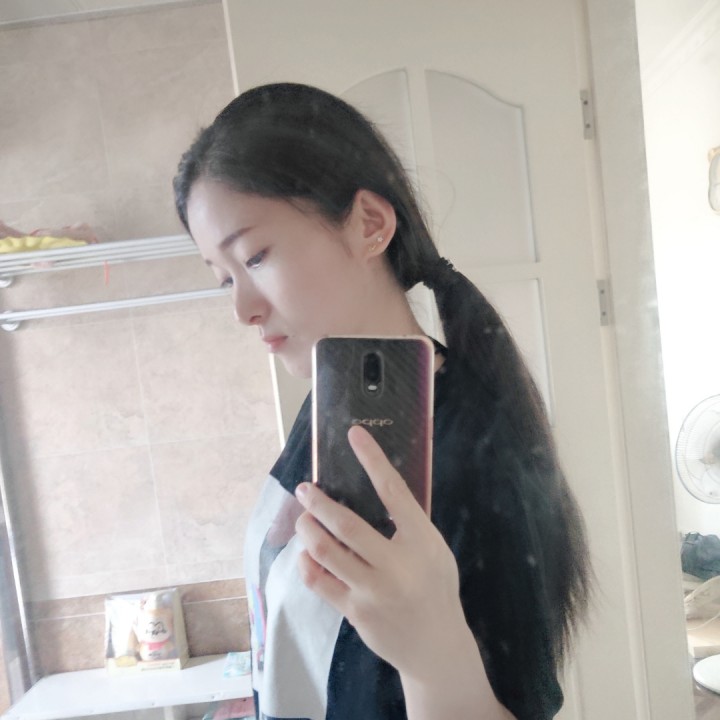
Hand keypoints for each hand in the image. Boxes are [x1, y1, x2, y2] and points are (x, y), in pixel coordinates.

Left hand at [294, 425, 466, 679]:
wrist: (437, 648)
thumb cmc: (436, 589)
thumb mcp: (435, 551)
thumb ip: (410, 525)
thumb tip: (379, 488)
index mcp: (422, 541)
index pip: (393, 491)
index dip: (372, 459)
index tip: (354, 434)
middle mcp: (396, 564)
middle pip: (346, 524)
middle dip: (318, 502)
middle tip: (305, 489)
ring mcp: (373, 590)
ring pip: (326, 551)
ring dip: (308, 528)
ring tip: (303, 518)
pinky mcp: (355, 611)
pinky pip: (319, 580)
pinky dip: (307, 562)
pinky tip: (307, 553)